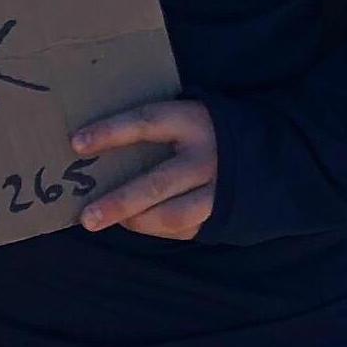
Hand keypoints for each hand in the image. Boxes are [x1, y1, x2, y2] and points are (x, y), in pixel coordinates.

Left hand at [72, 99, 218, 240]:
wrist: (269, 153)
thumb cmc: (209, 130)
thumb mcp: (188, 116)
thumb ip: (154, 129)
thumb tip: (95, 146)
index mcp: (193, 122)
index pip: (145, 124)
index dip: (111, 133)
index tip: (76, 144)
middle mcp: (205, 158)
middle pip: (156, 185)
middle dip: (118, 203)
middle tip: (87, 217)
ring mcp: (218, 190)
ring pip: (171, 215)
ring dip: (135, 222)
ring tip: (103, 221)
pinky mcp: (222, 216)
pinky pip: (182, 229)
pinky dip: (154, 229)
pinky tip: (134, 223)